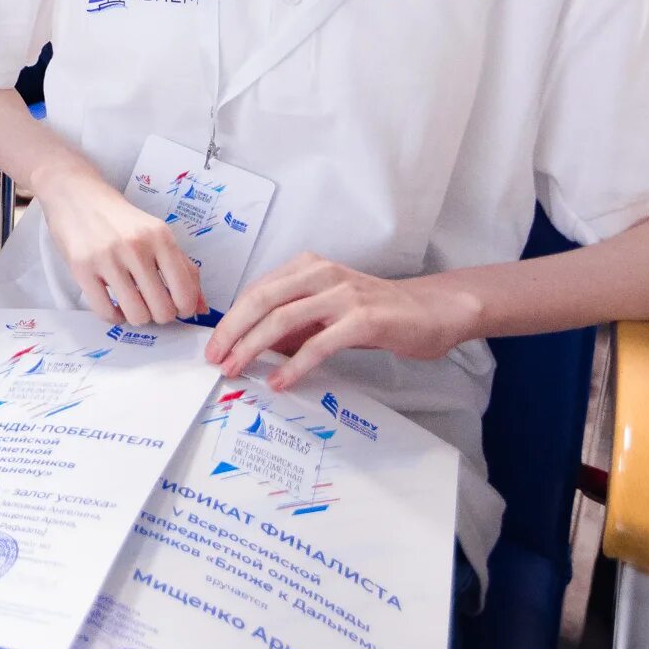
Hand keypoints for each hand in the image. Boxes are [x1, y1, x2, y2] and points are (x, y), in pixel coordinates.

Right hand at [33, 165, 203, 325]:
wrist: (78, 196)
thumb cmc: (120, 219)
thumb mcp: (157, 234)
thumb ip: (183, 267)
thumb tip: (200, 307)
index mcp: (160, 237)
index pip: (184, 292)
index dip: (184, 309)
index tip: (177, 307)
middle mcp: (136, 247)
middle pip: (162, 310)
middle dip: (160, 316)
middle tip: (153, 306)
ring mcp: (107, 258)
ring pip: (136, 315)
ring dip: (138, 317)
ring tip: (133, 305)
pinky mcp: (82, 268)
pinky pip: (106, 312)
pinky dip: (114, 316)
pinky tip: (115, 305)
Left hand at [207, 253, 478, 387]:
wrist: (432, 311)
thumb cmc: (378, 312)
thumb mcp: (327, 311)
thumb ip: (294, 324)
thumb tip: (253, 347)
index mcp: (309, 267)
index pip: (257, 290)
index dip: (231, 319)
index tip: (215, 345)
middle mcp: (322, 274)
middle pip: (262, 300)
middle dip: (232, 332)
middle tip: (216, 359)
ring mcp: (343, 294)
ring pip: (283, 319)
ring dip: (253, 347)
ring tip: (237, 370)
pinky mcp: (363, 319)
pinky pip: (318, 344)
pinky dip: (294, 365)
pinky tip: (280, 381)